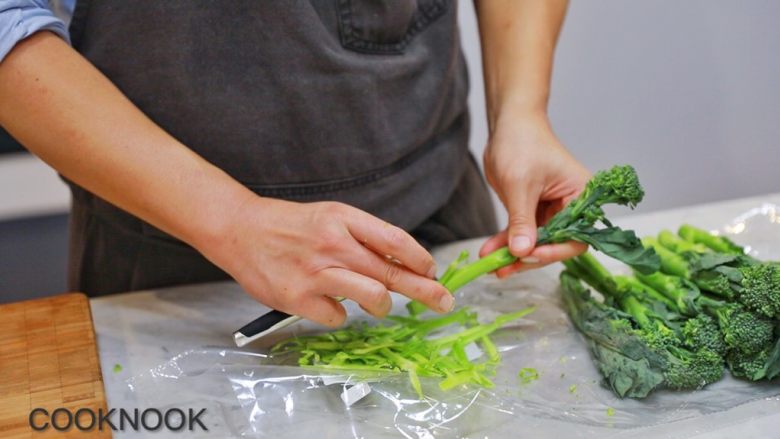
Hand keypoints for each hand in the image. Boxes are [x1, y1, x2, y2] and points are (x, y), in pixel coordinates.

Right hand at [201, 198, 452, 326]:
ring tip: (378, 304)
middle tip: (444, 301)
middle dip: (425, 290)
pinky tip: (326, 302)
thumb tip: (402, 261)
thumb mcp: (330, 217)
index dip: (420, 259)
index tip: (433, 271)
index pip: (394, 240)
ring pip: (373, 297)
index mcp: (344, 219)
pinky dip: (338, 314)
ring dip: (383, 305)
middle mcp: (333, 244)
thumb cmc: (290, 226)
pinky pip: (337, 317)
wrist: (240, 230)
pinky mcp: (298, 298)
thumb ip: (363, 236)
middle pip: (391, 272)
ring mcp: (315, 273)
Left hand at [481, 111, 590, 276]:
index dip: (555, 250)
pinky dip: (505, 243)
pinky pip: (520, 233)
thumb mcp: (521, 185)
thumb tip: (523, 252)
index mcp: (582, 196)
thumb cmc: (522, 144)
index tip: (530, 255)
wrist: (507, 125)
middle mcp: (570, 206)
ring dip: (514, 254)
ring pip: (535, 242)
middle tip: (505, 267)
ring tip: (493, 266)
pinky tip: (488, 252)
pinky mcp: (531, 210)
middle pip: (555, 243)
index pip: (576, 235)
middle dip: (529, 257)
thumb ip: (522, 221)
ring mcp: (550, 210)